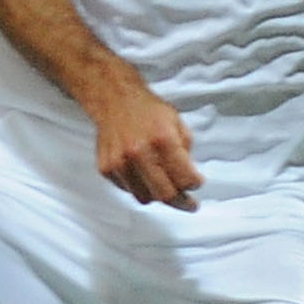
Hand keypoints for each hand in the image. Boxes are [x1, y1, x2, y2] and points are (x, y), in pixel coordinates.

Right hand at [91, 72, 202, 210]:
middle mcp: (139, 153)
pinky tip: (142, 173)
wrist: (115, 100)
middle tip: (188, 203)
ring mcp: (120, 163)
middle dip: (181, 202)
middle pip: (165, 195)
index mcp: (162, 140)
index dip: (195, 184)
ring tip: (162, 183)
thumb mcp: (177, 123)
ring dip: (157, 194)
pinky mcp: (106, 168)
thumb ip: (185, 151)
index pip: (185, 179)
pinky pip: (128, 190)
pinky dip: (138, 186)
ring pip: (145, 197)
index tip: (196, 184)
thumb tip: (188, 178)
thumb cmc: (148, 111)